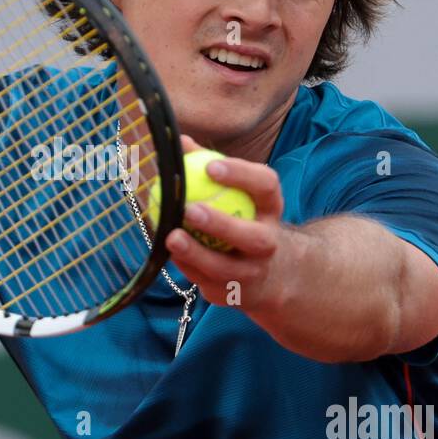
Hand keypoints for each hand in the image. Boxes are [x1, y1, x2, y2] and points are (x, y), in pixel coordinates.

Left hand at [164, 134, 292, 314]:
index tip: (211, 165)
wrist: (272, 274)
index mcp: (272, 210)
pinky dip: (184, 265)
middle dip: (223, 224)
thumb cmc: (245, 219)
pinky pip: (205, 282)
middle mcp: (269, 244)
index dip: (241, 175)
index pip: (266, 186)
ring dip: (196, 254)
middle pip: (253, 237)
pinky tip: (165, 250)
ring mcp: (253, 274)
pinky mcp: (233, 296)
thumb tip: (180, 142)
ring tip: (171, 237)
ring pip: (226, 269)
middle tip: (190, 210)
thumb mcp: (240, 194)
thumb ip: (211, 167)